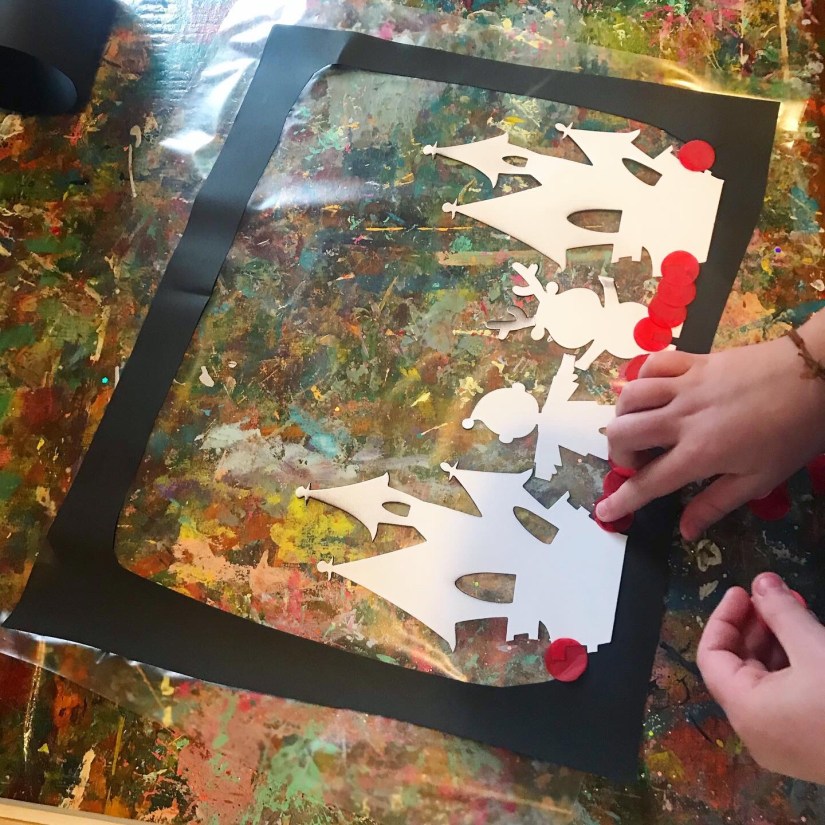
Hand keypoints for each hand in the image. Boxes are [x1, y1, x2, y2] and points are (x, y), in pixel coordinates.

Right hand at [596, 331, 824, 539]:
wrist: (815, 376)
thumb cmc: (792, 432)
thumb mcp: (760, 479)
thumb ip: (716, 504)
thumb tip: (686, 531)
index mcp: (700, 453)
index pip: (648, 482)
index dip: (622, 500)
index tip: (603, 512)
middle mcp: (682, 418)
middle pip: (624, 434)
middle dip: (618, 454)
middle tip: (637, 463)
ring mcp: (685, 386)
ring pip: (630, 397)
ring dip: (624, 416)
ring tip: (639, 428)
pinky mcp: (692, 362)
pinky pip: (651, 365)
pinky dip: (642, 378)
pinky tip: (651, 392)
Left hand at [697, 573, 824, 782]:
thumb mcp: (816, 650)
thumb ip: (784, 613)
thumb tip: (762, 581)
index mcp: (744, 709)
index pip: (710, 656)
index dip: (723, 618)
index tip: (743, 591)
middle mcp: (754, 731)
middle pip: (736, 666)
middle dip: (754, 625)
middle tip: (774, 595)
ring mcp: (781, 742)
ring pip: (764, 680)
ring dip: (775, 642)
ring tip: (796, 608)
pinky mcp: (806, 745)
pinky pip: (784, 697)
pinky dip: (791, 666)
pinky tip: (809, 640)